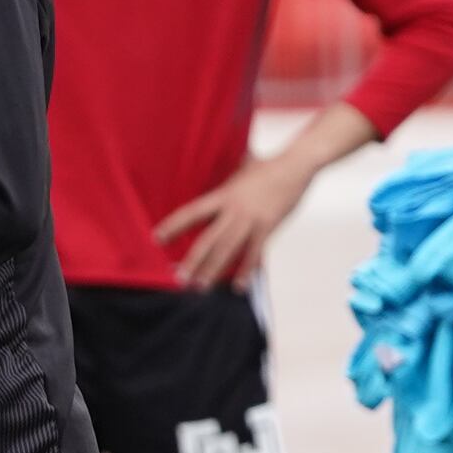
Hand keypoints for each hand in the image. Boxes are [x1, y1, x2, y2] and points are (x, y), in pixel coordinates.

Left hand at [154, 147, 319, 288]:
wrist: (295, 166)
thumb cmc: (268, 166)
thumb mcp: (240, 170)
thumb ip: (227, 180)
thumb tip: (214, 168)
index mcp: (223, 195)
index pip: (192, 212)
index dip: (173, 226)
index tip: (157, 238)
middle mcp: (234, 210)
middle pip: (208, 239)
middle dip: (192, 261)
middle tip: (179, 278)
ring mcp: (251, 221)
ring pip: (227, 250)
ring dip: (213, 270)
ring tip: (201, 286)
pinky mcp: (268, 228)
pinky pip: (255, 254)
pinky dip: (247, 272)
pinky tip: (238, 287)